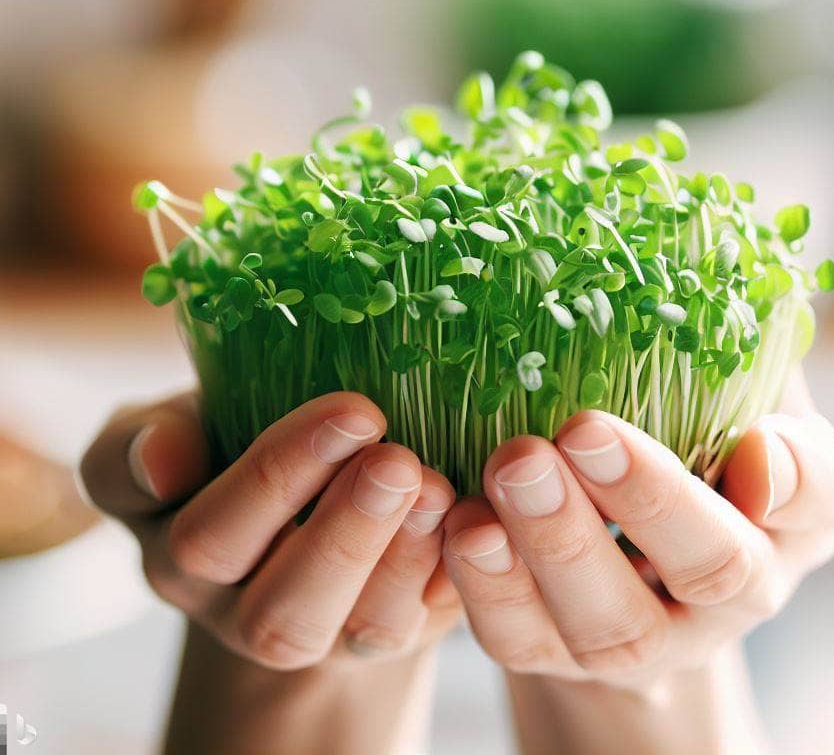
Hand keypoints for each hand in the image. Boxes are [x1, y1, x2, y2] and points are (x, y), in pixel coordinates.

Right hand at [80, 391, 460, 670]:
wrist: (298, 486)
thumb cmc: (228, 440)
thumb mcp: (178, 430)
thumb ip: (146, 442)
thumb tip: (162, 460)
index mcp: (183, 558)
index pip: (212, 536)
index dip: (279, 476)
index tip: (354, 410)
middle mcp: (247, 614)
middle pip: (285, 609)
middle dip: (348, 534)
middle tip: (398, 460)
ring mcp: (328, 633)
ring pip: (362, 628)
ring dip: (405, 560)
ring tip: (438, 488)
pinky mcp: (394, 630)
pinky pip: (426, 624)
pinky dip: (453, 573)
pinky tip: (475, 519)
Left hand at [441, 371, 833, 691]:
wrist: (632, 534)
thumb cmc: (702, 451)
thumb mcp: (758, 422)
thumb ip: (782, 438)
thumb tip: (764, 450)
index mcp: (782, 528)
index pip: (800, 508)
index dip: (784, 473)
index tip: (738, 433)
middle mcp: (722, 604)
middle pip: (700, 574)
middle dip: (653, 499)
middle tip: (579, 430)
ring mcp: (636, 639)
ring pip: (605, 625)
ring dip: (555, 545)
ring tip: (512, 469)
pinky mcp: (555, 649)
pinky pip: (520, 638)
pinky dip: (488, 584)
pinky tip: (464, 520)